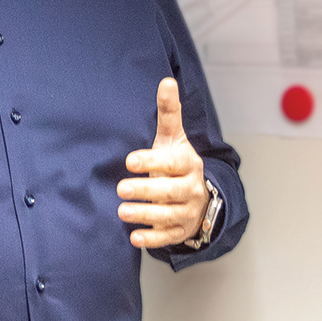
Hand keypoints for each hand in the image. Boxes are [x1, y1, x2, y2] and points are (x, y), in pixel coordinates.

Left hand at [117, 77, 206, 248]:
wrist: (199, 197)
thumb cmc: (177, 164)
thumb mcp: (174, 138)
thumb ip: (169, 113)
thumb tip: (166, 81)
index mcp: (189, 164)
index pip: (172, 163)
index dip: (152, 161)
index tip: (130, 160)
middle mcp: (191, 189)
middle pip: (169, 191)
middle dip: (146, 190)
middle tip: (121, 188)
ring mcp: (187, 212)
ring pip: (167, 216)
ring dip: (145, 215)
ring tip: (122, 211)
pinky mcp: (180, 231)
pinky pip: (167, 237)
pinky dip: (152, 239)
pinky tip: (134, 237)